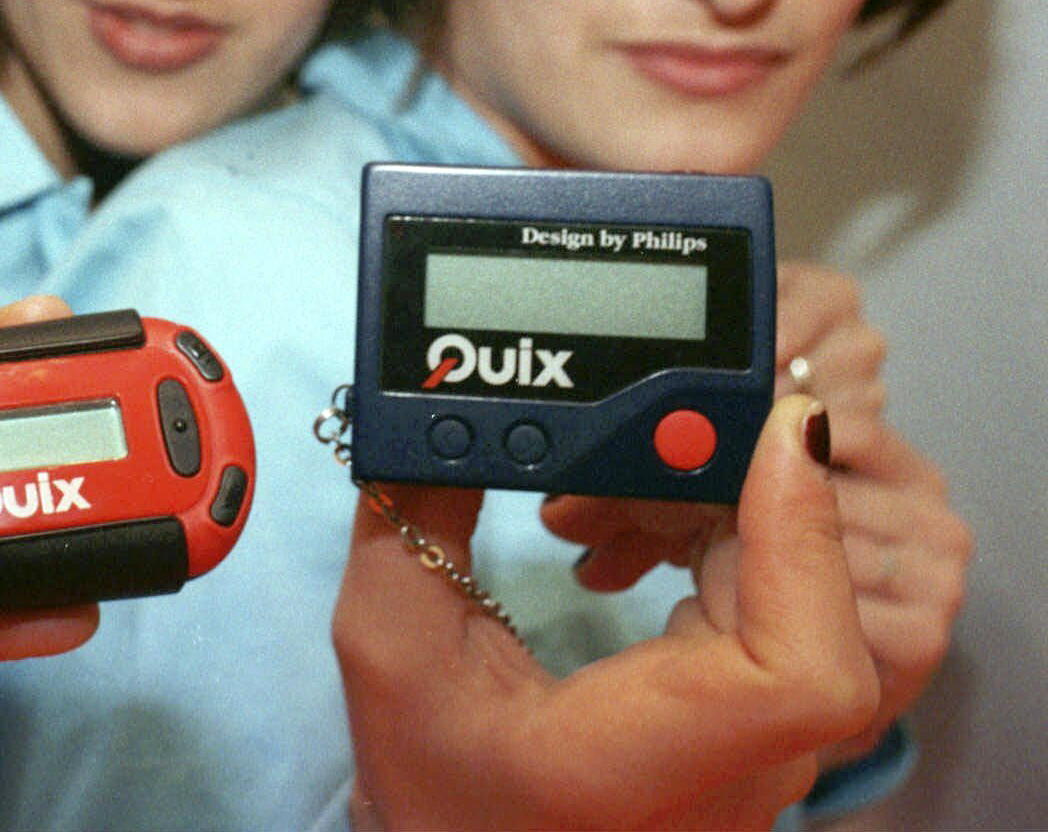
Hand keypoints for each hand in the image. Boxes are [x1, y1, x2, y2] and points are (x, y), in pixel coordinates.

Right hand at [333, 395, 878, 830]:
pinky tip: (612, 540)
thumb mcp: (391, 646)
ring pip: (787, 581)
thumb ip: (413, 519)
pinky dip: (699, 538)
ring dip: (691, 503)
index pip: (803, 667)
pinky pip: (771, 601)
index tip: (769, 433)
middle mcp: (735, 770)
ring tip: (575, 508)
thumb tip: (445, 409)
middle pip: (793, 588)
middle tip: (602, 440)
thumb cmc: (434, 787)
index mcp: (639, 765)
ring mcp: (766, 752)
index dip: (805, 538)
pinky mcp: (764, 726)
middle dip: (704, 480)